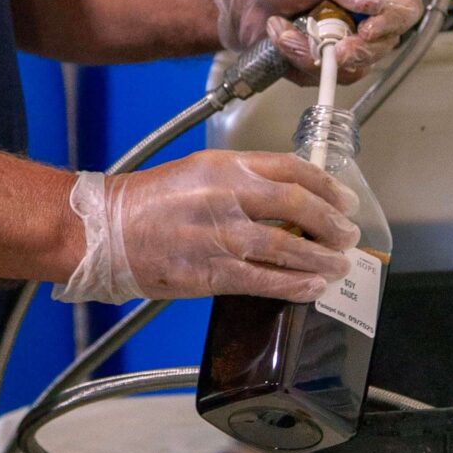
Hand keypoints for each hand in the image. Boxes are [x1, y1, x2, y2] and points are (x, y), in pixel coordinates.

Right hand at [58, 152, 357, 303]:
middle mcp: (226, 195)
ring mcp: (219, 235)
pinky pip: (264, 280)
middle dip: (331, 222)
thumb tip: (288, 197)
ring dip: (320, 257)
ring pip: (287, 247)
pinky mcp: (211, 272)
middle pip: (297, 204)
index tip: (343, 199)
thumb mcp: (198, 173)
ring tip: (338, 264)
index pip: (290, 168)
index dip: (326, 186)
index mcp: (224, 165)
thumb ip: (242, 180)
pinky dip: (295, 284)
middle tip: (348, 234)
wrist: (104, 231)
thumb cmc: (148, 202)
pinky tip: (313, 286)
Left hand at [207, 0, 422, 83]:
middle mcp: (364, 13)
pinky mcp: (323, 61)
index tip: (369, 28)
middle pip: (385, 44)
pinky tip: (282, 36)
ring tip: (287, 30)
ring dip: (316, 53)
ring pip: (354, 65)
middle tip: (334, 45)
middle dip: (354, 48)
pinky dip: (298, 58)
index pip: (405, 6)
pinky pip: (325, 74)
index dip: (393, 21)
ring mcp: (345, 39)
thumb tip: (376, 1)